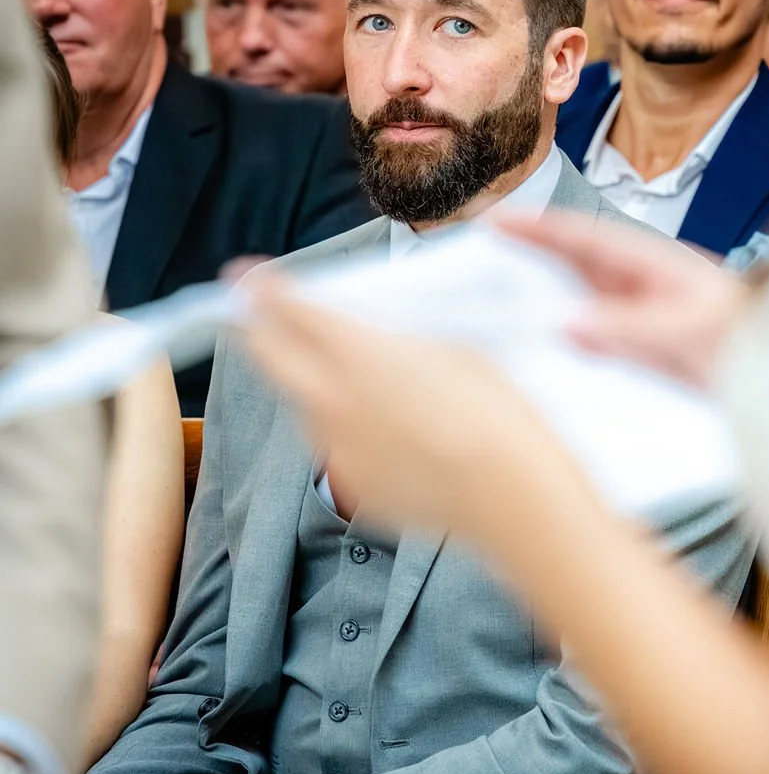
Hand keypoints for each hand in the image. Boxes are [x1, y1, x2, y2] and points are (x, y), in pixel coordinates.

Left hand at [243, 277, 591, 542]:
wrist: (514, 495)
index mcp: (358, 351)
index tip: (248, 278)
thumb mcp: (452, 345)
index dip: (262, 289)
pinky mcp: (352, 487)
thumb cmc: (497, 409)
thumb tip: (371, 329)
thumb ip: (396, 334)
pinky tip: (390, 429)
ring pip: (302, 404)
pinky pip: (335, 447)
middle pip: (268, 356)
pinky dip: (346, 431)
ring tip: (354, 378)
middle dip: (258, 330)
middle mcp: (331, 400)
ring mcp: (336, 449)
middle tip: (256, 314)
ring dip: (310, 383)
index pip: (288, 310)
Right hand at [499, 212, 747, 388]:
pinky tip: (539, 349)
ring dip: (539, 299)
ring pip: (577, 299)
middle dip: (525, 259)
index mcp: (651, 262)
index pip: (581, 238)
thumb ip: (627, 328)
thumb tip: (562, 320)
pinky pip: (592, 336)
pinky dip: (563, 337)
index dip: (535, 229)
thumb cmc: (748, 340)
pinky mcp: (644, 345)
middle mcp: (641, 282)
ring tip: (491, 304)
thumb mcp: (688, 333)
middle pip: (570, 264)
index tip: (493, 222)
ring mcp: (641, 312)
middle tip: (474, 261)